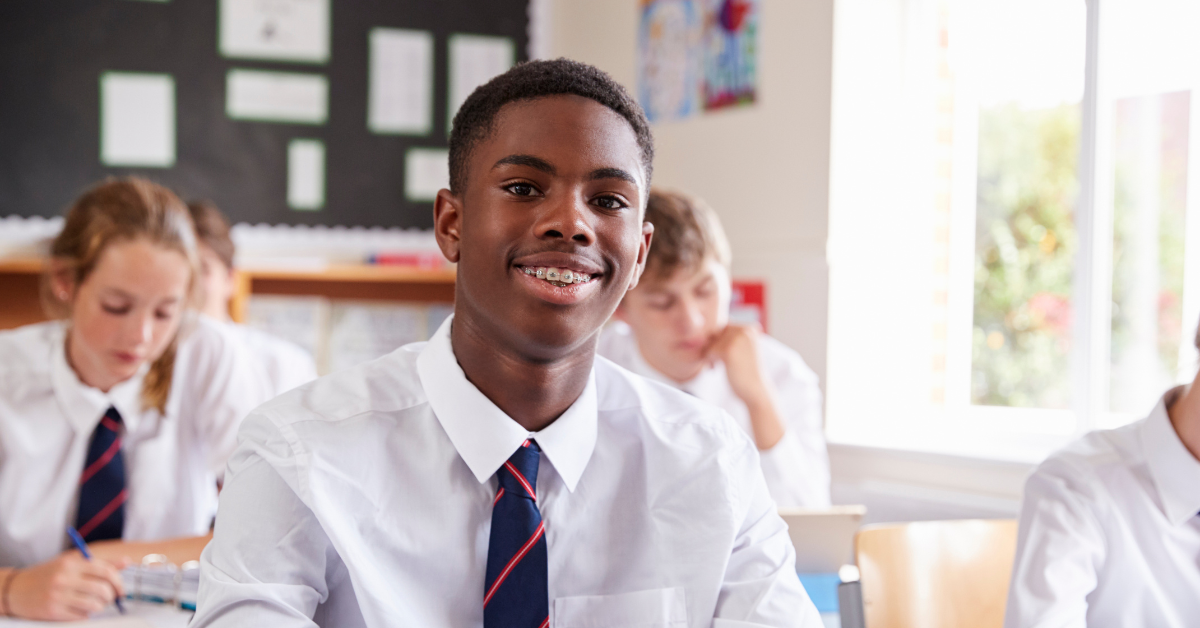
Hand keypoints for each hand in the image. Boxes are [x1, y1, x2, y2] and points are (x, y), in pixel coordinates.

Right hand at [6, 551, 125, 620]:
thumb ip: (100, 563)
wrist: (17, 589)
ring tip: (95, 604)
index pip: (106, 572)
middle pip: (103, 589)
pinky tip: (79, 609)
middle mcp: (65, 578)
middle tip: (109, 599)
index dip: (119, 582)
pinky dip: (85, 614)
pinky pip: (81, 616)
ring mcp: (58, 595)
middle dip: (111, 597)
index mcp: (72, 563)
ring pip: (95, 604)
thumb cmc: (50, 574)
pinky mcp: (53, 611)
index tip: (121, 590)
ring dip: (100, 606)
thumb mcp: (72, 563)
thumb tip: (127, 561)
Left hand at [706, 324, 769, 405]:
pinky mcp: (729, 351)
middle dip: (713, 346)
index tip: (722, 354)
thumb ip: (731, 336)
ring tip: (716, 364)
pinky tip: (715, 368)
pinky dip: (709, 360)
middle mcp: (745, 330)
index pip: (724, 327)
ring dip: (710, 353)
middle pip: (716, 332)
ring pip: (711, 341)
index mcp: (750, 328)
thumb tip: (708, 329)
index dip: (719, 340)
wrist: (756, 390)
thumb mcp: (743, 348)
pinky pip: (709, 351)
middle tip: (717, 360)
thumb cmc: (746, 371)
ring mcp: (737, 339)